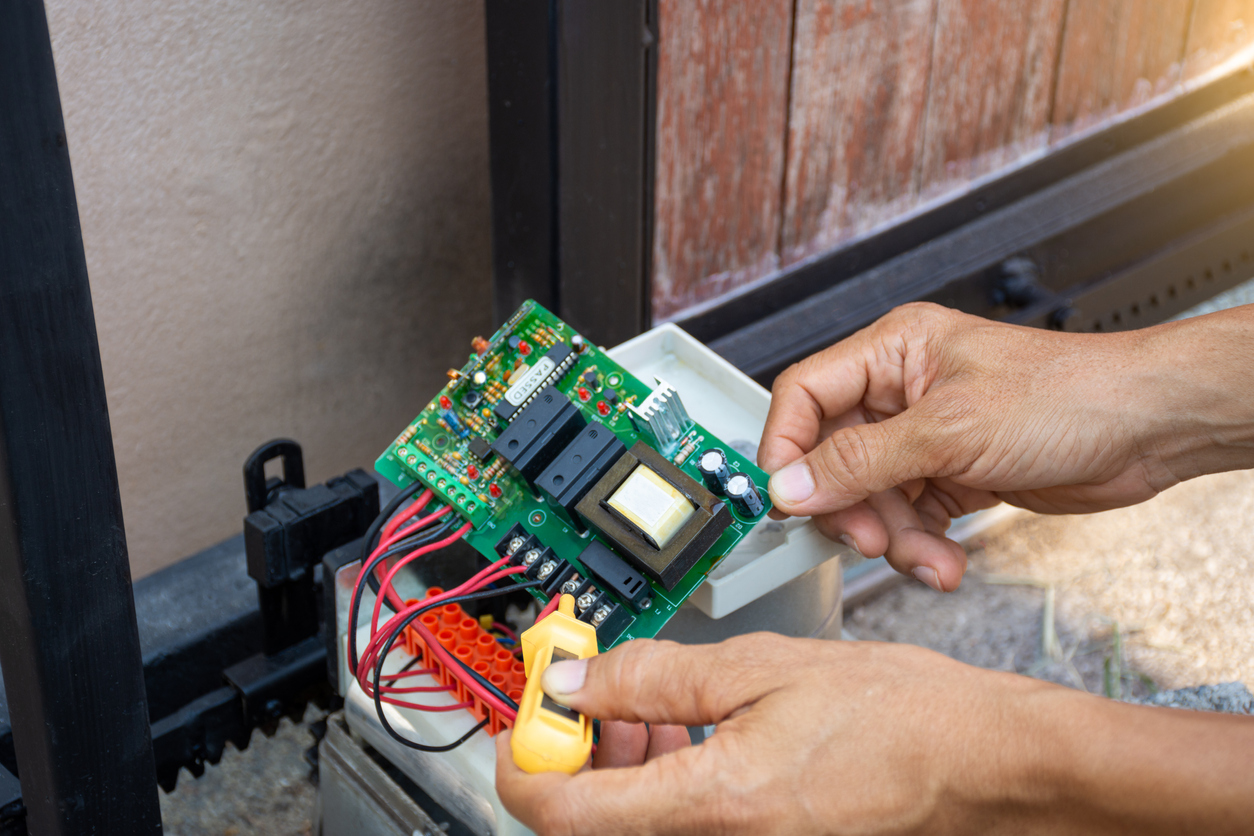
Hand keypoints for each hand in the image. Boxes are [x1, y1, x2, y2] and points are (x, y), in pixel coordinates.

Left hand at [497, 635, 1253, 834]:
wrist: (981, 763)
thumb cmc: (899, 717)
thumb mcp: (762, 667)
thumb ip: (653, 676)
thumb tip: (577, 677)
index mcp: (709, 803)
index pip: (558, 810)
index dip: (522, 755)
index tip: (529, 706)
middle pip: (589, 818)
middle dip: (573, 747)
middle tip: (589, 684)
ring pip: (632, 819)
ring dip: (616, 757)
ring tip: (642, 697)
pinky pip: (679, 820)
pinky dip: (660, 774)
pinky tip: (680, 725)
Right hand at [758, 302, 1253, 590]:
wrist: (1149, 429)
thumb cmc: (1070, 394)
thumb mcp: (948, 431)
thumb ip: (860, 462)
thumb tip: (792, 486)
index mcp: (892, 351)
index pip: (805, 396)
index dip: (786, 449)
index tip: (785, 499)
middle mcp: (902, 392)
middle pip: (834, 459)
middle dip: (852, 509)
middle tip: (869, 538)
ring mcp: (927, 437)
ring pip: (872, 499)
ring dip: (896, 539)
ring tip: (928, 559)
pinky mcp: (952, 475)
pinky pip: (910, 519)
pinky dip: (922, 547)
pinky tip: (944, 561)